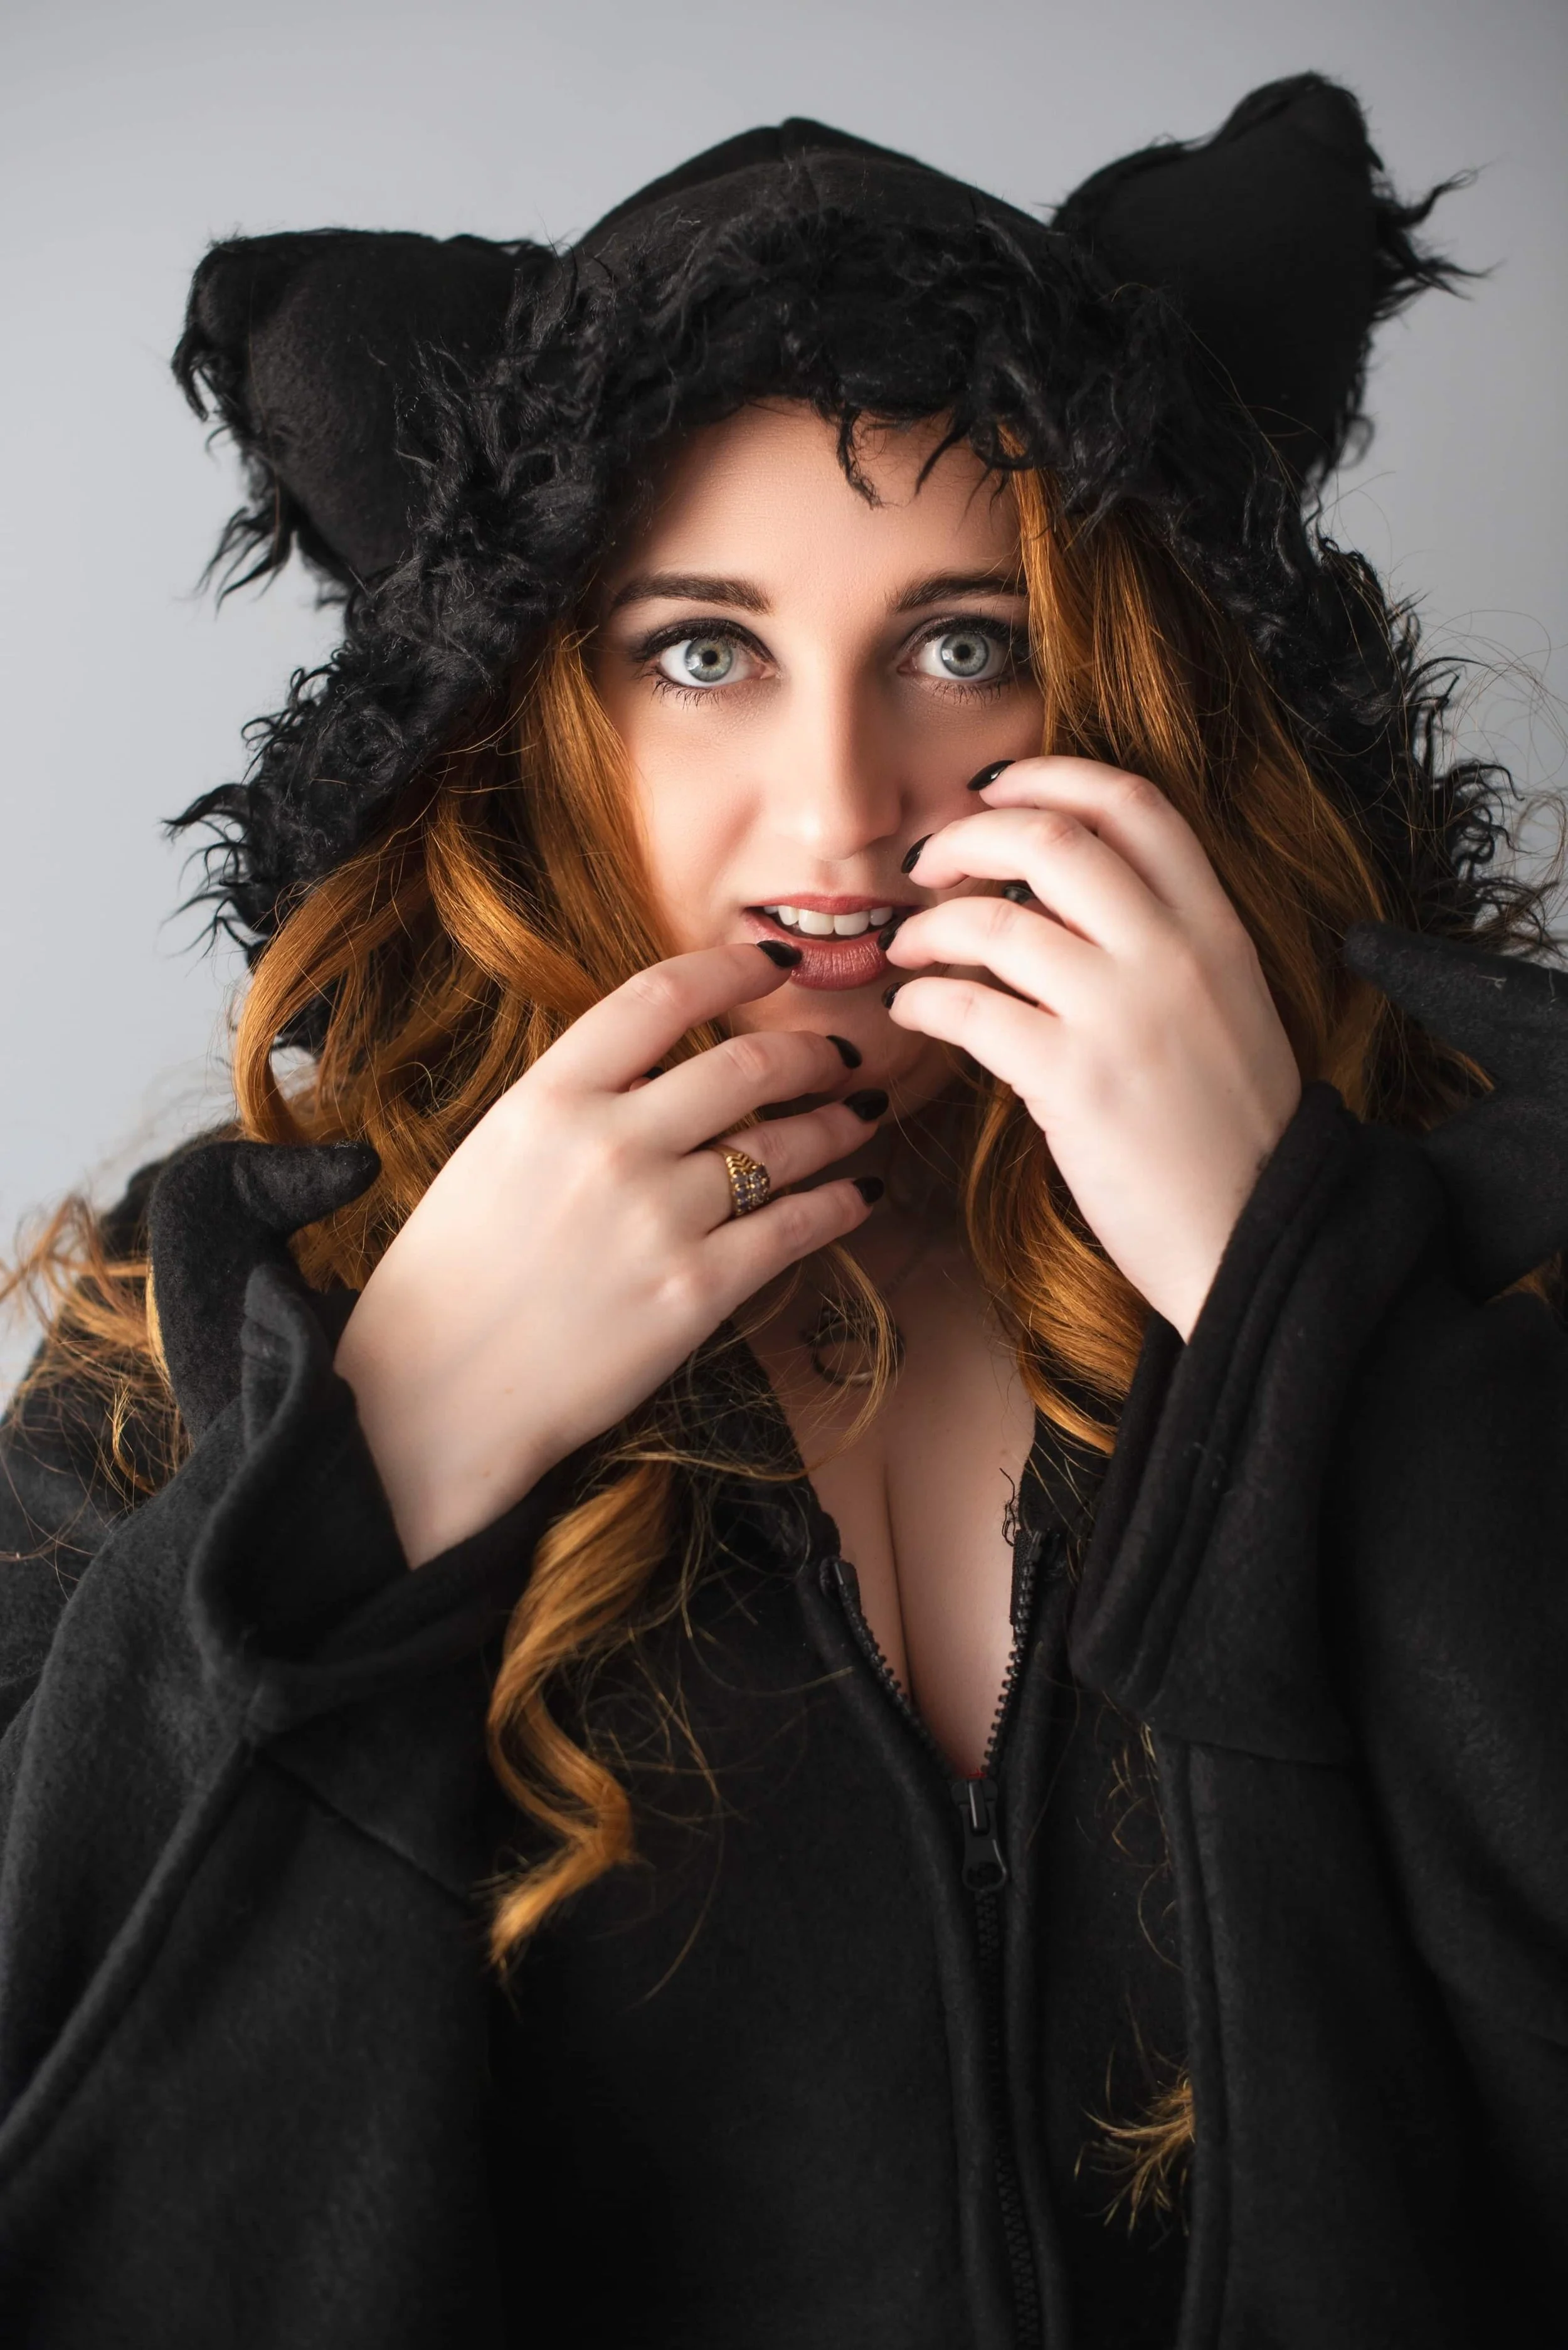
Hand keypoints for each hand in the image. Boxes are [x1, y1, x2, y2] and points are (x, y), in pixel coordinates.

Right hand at [334, 945, 880, 1564]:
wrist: (433, 1391)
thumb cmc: (455, 1271)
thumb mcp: (498, 1150)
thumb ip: (579, 1100)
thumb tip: (664, 1066)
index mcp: (550, 1096)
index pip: (661, 995)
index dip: (734, 967)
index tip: (775, 965)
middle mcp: (611, 1143)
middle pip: (746, 1065)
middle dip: (811, 1052)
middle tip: (839, 1052)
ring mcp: (659, 1218)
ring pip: (785, 1145)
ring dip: (837, 1123)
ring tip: (859, 1115)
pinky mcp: (695, 1292)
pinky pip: (795, 1228)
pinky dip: (840, 1204)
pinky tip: (858, 1195)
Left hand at [885, 758, 1302, 1338]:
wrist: (1258, 1238)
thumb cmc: (1227, 1134)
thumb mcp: (1225, 1011)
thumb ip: (1163, 947)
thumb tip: (1055, 906)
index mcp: (1217, 929)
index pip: (1135, 806)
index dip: (1052, 778)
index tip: (992, 789)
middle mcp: (1176, 956)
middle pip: (1054, 840)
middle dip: (969, 836)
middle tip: (927, 864)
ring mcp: (1126, 1016)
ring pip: (996, 924)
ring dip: (929, 927)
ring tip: (906, 947)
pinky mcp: (1076, 1082)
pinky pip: (971, 1010)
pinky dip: (923, 1000)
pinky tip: (911, 1012)